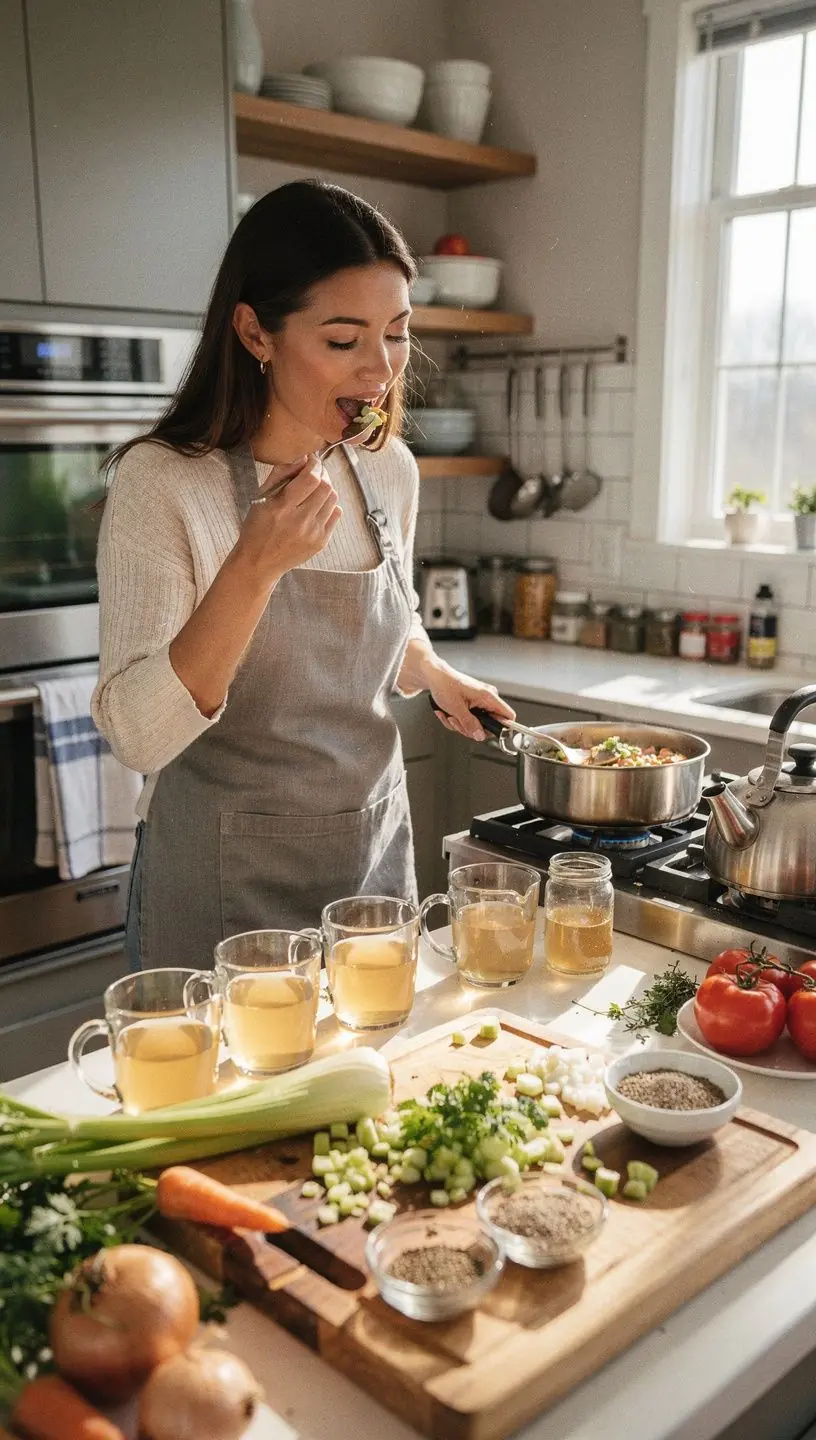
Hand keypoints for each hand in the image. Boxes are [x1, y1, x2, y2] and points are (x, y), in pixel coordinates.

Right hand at [232, 454, 340, 588]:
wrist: (259, 562)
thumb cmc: (257, 527)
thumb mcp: (261, 497)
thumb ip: (281, 474)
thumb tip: (302, 458)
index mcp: (281, 507)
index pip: (311, 478)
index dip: (315, 464)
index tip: (311, 460)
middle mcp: (299, 521)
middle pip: (326, 487)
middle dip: (322, 474)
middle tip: (314, 472)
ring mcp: (313, 533)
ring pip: (333, 499)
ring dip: (326, 489)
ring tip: (314, 490)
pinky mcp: (321, 542)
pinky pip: (335, 515)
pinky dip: (329, 505)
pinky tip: (316, 506)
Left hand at [426, 661, 515, 741]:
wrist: (434, 676)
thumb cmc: (444, 684)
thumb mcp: (456, 709)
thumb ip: (470, 724)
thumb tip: (480, 735)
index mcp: (488, 696)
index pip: (508, 716)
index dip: (501, 728)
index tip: (486, 733)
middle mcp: (487, 699)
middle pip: (489, 725)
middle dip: (470, 728)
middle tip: (457, 721)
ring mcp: (480, 702)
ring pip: (476, 724)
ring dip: (460, 724)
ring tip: (450, 715)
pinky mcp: (472, 704)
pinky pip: (469, 720)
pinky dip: (456, 719)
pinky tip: (448, 713)